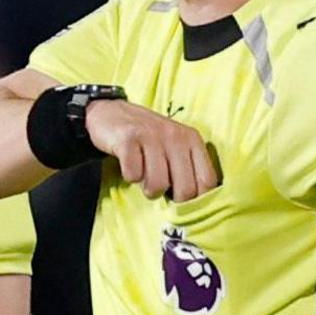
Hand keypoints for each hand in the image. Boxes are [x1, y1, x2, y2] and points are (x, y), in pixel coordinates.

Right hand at [84, 100, 219, 200]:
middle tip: (160, 188)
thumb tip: (196, 202)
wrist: (108, 112)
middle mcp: (176, 136)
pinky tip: (129, 164)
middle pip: (185, 190)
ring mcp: (151, 136)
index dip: (196, 199)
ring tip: (143, 176)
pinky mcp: (128, 138)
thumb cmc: (146, 137)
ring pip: (158, 185)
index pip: (207, 181)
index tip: (181, 199)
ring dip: (148, 189)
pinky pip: (133, 175)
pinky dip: (129, 176)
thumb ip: (188, 167)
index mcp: (192, 138)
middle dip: (171, 199)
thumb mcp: (175, 145)